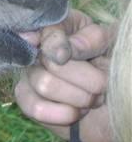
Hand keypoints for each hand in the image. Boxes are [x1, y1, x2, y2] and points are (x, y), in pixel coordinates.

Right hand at [14, 9, 114, 141]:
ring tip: (91, 98)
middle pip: (50, 62)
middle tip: (101, 84)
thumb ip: (90, 40)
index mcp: (58, 27)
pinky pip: (35, 108)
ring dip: (79, 98)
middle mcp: (36, 47)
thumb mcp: (110, 46)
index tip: (67, 56)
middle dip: (86, 79)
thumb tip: (60, 51)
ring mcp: (29, 73)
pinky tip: (75, 112)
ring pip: (45, 85)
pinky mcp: (27, 99)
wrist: (114, 102)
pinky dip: (62, 114)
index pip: (46, 30)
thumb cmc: (112, 67)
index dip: (58, 45)